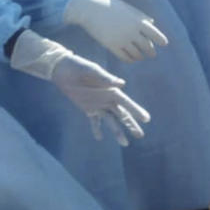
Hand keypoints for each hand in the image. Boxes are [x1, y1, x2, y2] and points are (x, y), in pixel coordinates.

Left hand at [9, 30, 150, 145]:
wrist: (63, 69)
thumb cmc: (79, 66)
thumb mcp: (92, 70)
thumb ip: (105, 78)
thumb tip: (121, 83)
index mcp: (111, 90)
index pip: (127, 103)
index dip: (136, 111)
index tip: (146, 119)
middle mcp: (107, 99)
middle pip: (122, 115)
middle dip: (131, 125)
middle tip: (140, 135)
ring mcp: (98, 105)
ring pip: (111, 121)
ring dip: (117, 131)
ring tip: (125, 144)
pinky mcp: (87, 108)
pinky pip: (94, 121)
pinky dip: (96, 129)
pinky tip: (99, 137)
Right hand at [64, 0, 168, 62]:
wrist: (90, 9)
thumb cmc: (110, 6)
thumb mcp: (128, 8)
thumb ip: (141, 16)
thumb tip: (152, 23)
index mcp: (138, 20)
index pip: (154, 33)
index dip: (160, 40)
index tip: (164, 44)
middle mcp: (132, 31)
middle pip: (147, 46)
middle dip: (151, 51)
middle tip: (152, 54)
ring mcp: (122, 39)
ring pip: (137, 54)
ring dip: (140, 56)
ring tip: (140, 57)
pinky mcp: (112, 46)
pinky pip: (125, 57)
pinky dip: (130, 60)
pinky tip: (130, 59)